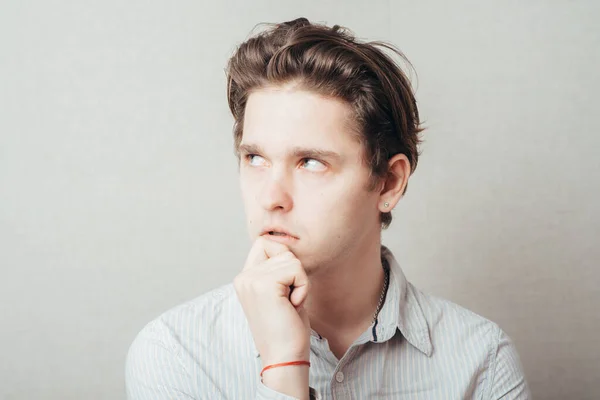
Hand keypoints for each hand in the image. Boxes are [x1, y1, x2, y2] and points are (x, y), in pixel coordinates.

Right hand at [233, 236, 310, 365]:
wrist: (284, 357)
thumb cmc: (287, 328)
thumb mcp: (279, 293)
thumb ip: (277, 270)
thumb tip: (287, 247)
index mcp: (244, 279)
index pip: (264, 243)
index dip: (283, 258)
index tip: (286, 286)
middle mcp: (243, 277)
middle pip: (281, 248)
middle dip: (294, 272)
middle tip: (289, 299)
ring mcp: (251, 280)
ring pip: (291, 259)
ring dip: (300, 282)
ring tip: (290, 304)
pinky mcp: (263, 284)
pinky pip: (296, 269)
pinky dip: (303, 287)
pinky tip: (293, 305)